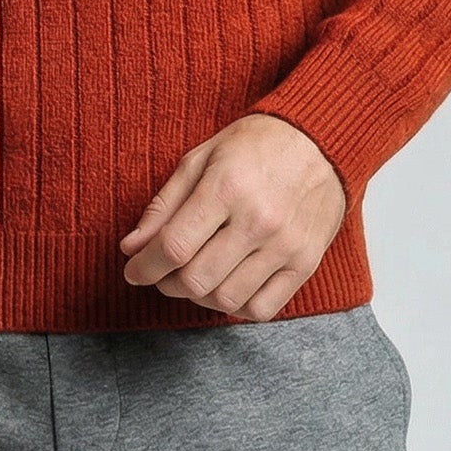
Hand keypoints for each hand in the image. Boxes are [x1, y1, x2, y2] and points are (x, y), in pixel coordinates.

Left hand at [119, 112, 347, 320]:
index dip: (144, 266)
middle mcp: (258, 220)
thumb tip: (131, 247)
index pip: (173, 246)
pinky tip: (227, 285)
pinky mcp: (306, 264)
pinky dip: (236, 306)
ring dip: (199, 296)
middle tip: (162, 272)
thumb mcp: (201, 158)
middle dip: (166, 283)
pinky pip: (262, 309)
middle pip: (196, 279)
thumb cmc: (254, 145)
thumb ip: (164, 205)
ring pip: (226, 300)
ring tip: (194, 275)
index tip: (133, 269)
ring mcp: (285, 246)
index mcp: (226, 187)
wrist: (320, 141)